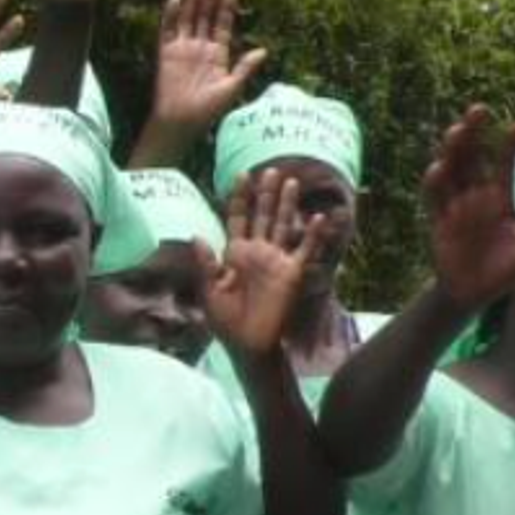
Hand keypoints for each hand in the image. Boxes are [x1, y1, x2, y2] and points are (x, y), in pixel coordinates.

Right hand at [151, 0, 268, 130]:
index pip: (222, 25)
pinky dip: (170, 16)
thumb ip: (245, 67)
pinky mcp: (166, 53)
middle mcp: (200, 47)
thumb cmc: (208, 109)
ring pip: (188, 19)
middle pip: (204, 17)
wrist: (182, 120)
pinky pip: (167, 30)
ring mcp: (182, 48)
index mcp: (217, 54)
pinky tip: (175, 0)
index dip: (226, 9)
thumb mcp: (232, 87)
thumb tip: (263, 50)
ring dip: (192, 1)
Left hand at [211, 169, 323, 357]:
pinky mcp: (292, 273)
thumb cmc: (226, 320)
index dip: (240, 197)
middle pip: (263, 215)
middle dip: (266, 193)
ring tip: (291, 182)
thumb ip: (206, 263)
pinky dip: (313, 234)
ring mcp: (276, 261)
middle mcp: (257, 252)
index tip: (242, 174)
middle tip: (271, 170)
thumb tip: (196, 234)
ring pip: (283, 226)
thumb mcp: (209, 290)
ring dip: (287, 205)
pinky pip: (305, 250)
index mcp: (235, 253)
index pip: (238, 217)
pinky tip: (318, 217)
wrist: (248, 344)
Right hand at [420, 106, 514, 309]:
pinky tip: (438, 168)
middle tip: (479, 110)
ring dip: (453, 151)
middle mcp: (476, 196)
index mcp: (501, 199)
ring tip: (458, 131)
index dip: (512, 144)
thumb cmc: (504, 271)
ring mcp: (455, 207)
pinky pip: (434, 198)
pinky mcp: (438, 221)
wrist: (472, 294)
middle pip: (473, 157)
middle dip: (475, 133)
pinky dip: (434, 183)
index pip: (506, 164)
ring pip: (452, 170)